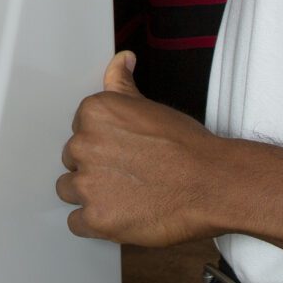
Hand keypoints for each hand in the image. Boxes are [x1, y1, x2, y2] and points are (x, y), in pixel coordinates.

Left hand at [56, 52, 228, 247]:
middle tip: (128, 173)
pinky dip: (95, 223)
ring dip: (91, 195)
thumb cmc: (186, 146)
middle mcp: (83, 146)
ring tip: (125, 195)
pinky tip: (120, 214)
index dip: (103, 144)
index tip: (123, 151)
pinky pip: (76, 222)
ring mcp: (87, 184)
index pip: (79, 131)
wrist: (212, 182)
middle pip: (72, 160)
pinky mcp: (95, 218)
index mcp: (93, 114)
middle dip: (95, 168)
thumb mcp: (149, 106)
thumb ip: (122, 83)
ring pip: (70, 190)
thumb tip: (120, 59)